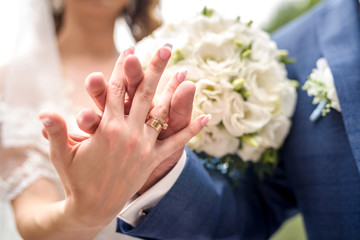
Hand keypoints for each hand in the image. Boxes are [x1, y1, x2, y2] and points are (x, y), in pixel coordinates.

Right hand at [39, 46, 208, 229]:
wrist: (93, 207)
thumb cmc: (76, 178)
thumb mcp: (62, 154)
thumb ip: (56, 131)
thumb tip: (43, 112)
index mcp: (106, 128)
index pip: (116, 90)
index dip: (123, 68)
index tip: (130, 49)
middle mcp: (128, 133)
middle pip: (143, 94)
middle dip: (154, 69)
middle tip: (165, 49)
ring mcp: (144, 146)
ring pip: (161, 112)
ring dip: (173, 91)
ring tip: (184, 72)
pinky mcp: (153, 159)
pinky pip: (175, 143)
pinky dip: (191, 131)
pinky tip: (207, 117)